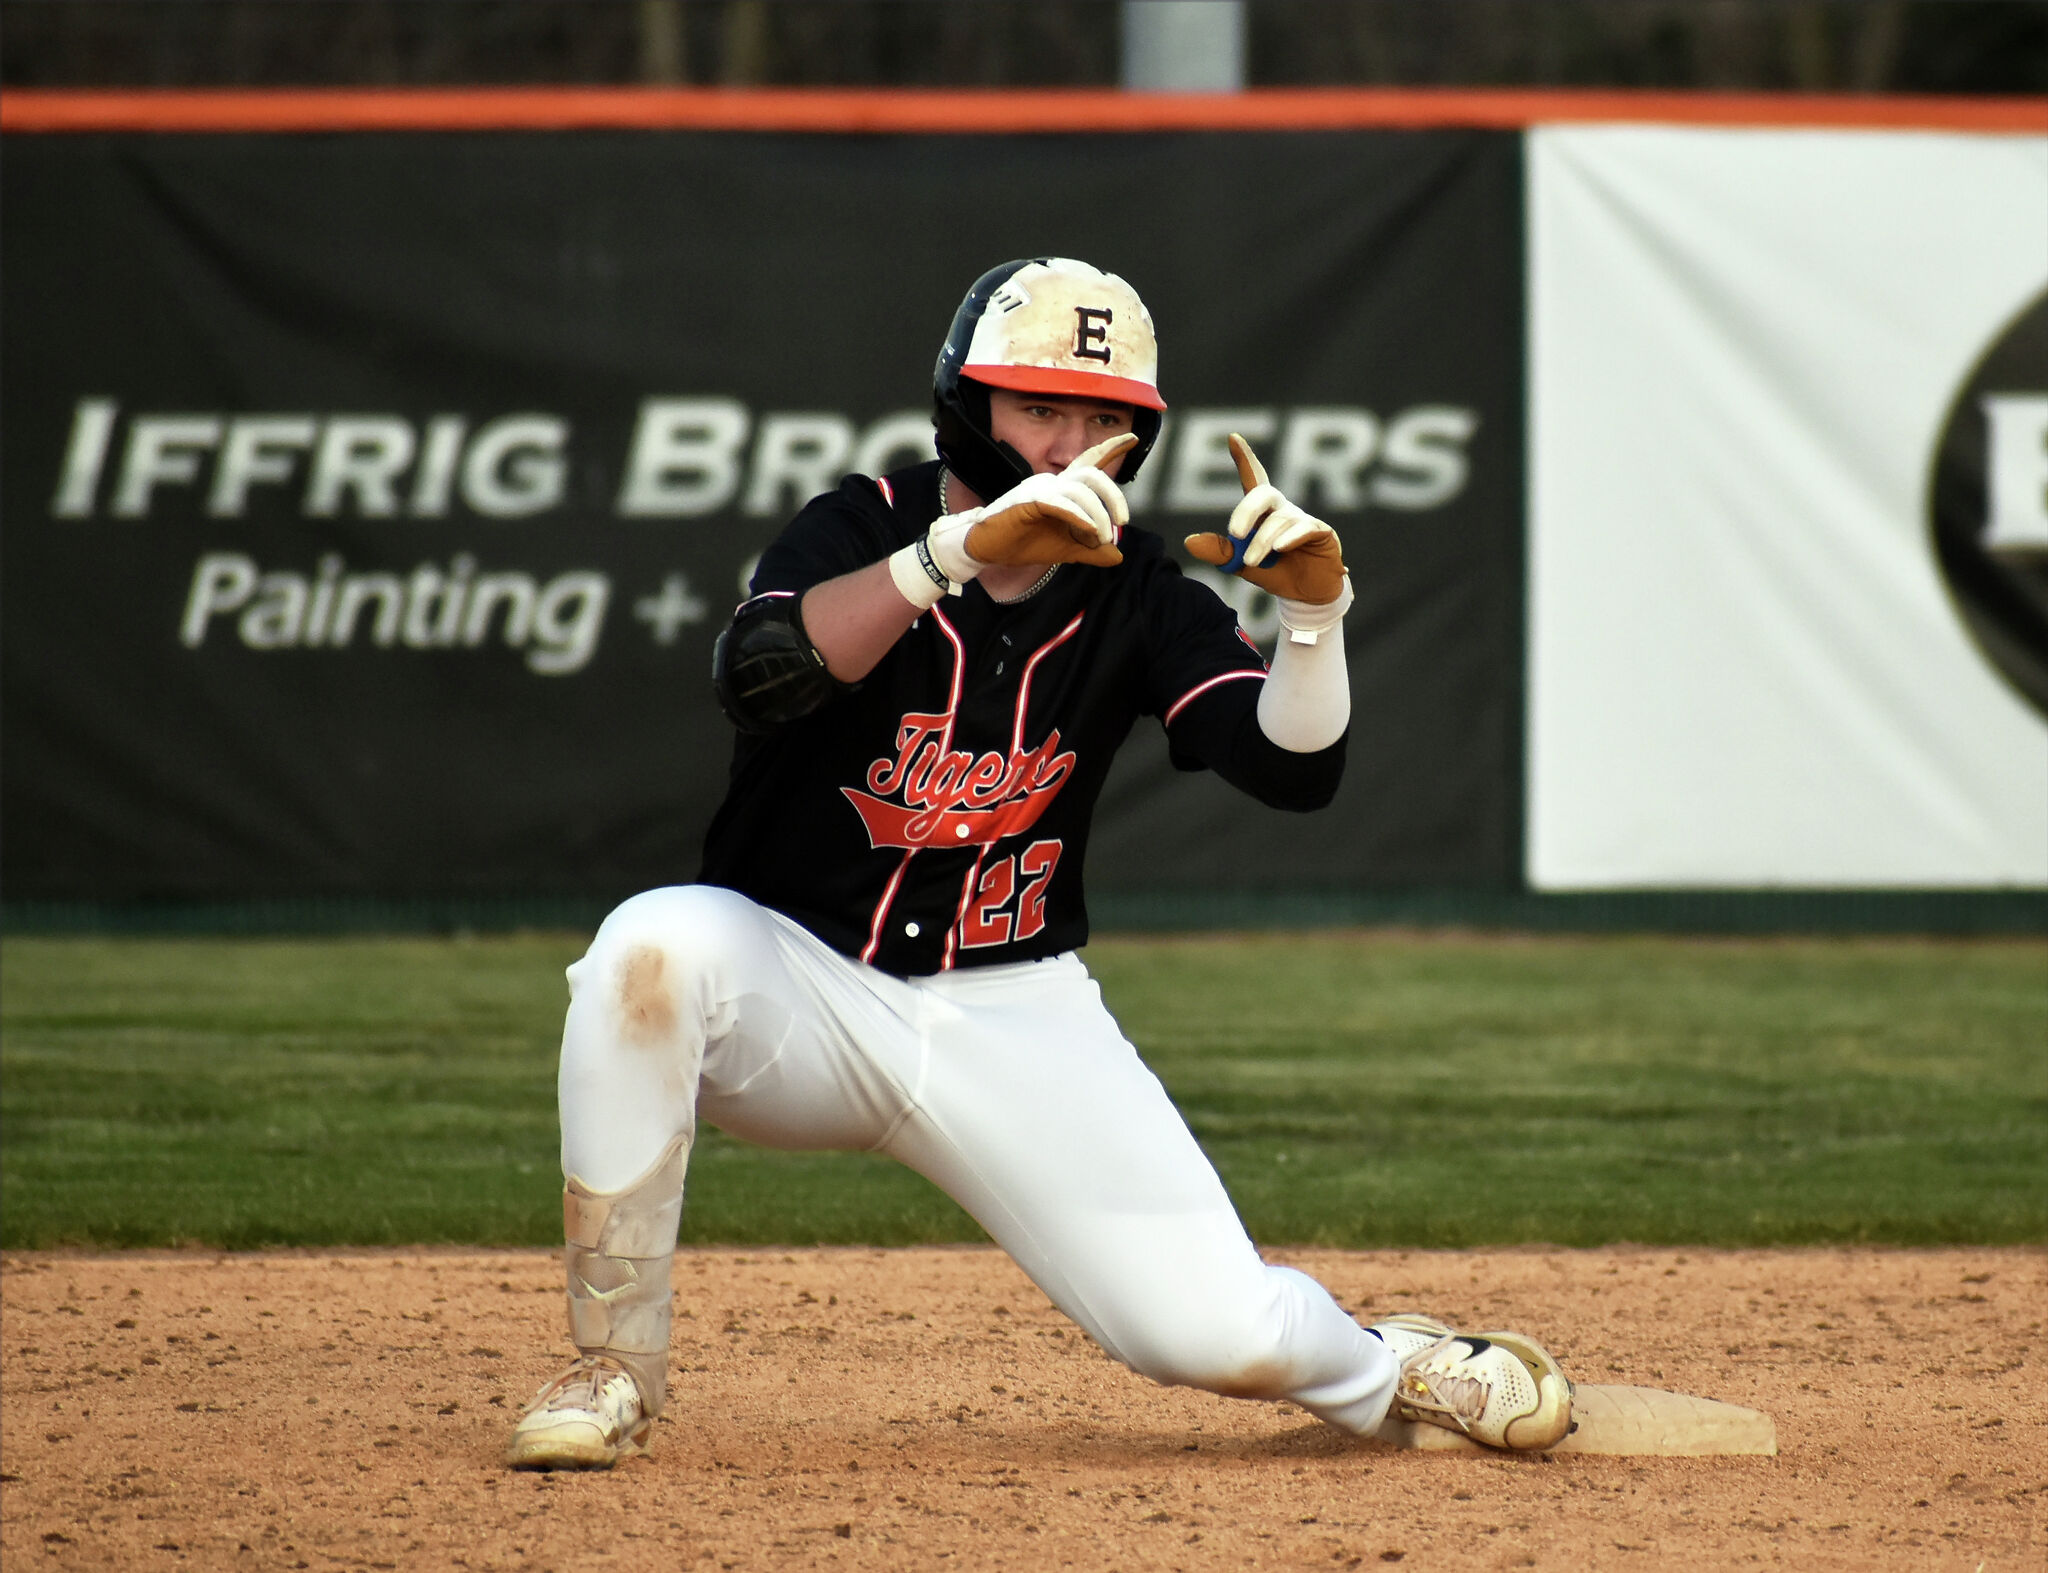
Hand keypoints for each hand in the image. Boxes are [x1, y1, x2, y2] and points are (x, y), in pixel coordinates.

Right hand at [936, 433, 1136, 576]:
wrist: (986, 549)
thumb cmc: (1022, 543)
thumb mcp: (1066, 550)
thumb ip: (1091, 551)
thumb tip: (1118, 557)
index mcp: (1062, 488)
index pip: (1089, 462)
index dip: (1110, 448)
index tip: (1133, 437)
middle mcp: (1053, 481)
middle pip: (1093, 474)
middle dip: (1114, 496)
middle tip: (1122, 521)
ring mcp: (1040, 488)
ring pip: (1081, 490)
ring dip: (1098, 516)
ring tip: (1102, 538)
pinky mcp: (1028, 501)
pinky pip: (1060, 503)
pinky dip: (1079, 516)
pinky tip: (1089, 530)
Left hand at [1184, 434, 1346, 605]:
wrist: (1305, 596)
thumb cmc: (1275, 573)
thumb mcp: (1241, 564)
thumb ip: (1220, 552)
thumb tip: (1190, 541)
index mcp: (1262, 512)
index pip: (1253, 478)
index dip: (1245, 458)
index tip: (1233, 437)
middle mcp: (1282, 509)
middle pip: (1264, 494)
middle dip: (1246, 511)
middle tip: (1234, 533)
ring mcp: (1302, 519)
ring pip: (1278, 520)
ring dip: (1262, 541)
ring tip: (1252, 561)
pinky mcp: (1321, 532)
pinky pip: (1304, 528)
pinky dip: (1289, 537)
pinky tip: (1280, 548)